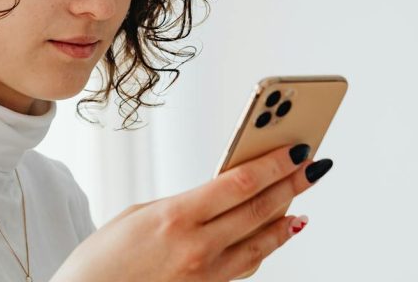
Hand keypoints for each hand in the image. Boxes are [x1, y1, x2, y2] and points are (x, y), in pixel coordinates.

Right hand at [50, 144, 331, 280]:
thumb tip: (218, 196)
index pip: (240, 183)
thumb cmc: (103, 259)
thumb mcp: (139, 215)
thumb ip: (182, 205)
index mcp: (176, 217)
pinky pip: (246, 266)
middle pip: (259, 210)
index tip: (298, 147)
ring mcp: (204, 275)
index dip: (275, 163)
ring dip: (287, 219)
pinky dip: (267, 247)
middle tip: (314, 167)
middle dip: (292, 185)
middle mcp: (196, 248)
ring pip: (261, 243)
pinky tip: (278, 234)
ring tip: (302, 201)